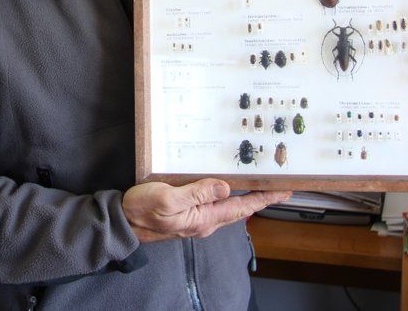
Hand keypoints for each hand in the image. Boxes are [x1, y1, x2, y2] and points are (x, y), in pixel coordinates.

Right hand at [122, 179, 290, 242]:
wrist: (123, 223)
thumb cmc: (142, 211)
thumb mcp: (169, 198)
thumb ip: (198, 193)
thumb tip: (226, 187)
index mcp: (204, 218)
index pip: (242, 208)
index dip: (265, 198)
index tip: (284, 191)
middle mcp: (204, 221)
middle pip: (239, 209)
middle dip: (260, 197)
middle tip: (278, 185)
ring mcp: (196, 219)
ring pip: (227, 206)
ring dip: (245, 196)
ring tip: (258, 184)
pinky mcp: (187, 214)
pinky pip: (213, 203)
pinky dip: (226, 194)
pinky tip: (226, 186)